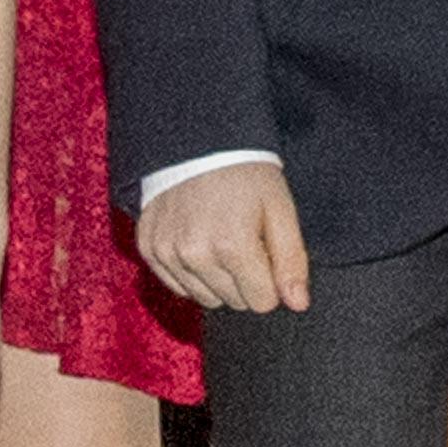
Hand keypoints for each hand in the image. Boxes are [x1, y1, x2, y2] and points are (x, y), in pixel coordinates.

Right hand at [133, 164, 311, 318]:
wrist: (196, 143)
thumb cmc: (245, 175)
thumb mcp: (280, 209)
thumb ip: (291, 260)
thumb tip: (298, 304)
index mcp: (232, 246)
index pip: (262, 302)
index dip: (270, 280)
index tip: (265, 252)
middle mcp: (195, 255)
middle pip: (234, 302)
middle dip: (246, 280)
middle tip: (244, 241)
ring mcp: (168, 253)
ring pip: (206, 298)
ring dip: (218, 279)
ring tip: (220, 240)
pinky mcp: (150, 249)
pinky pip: (178, 287)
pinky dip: (192, 273)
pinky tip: (199, 242)